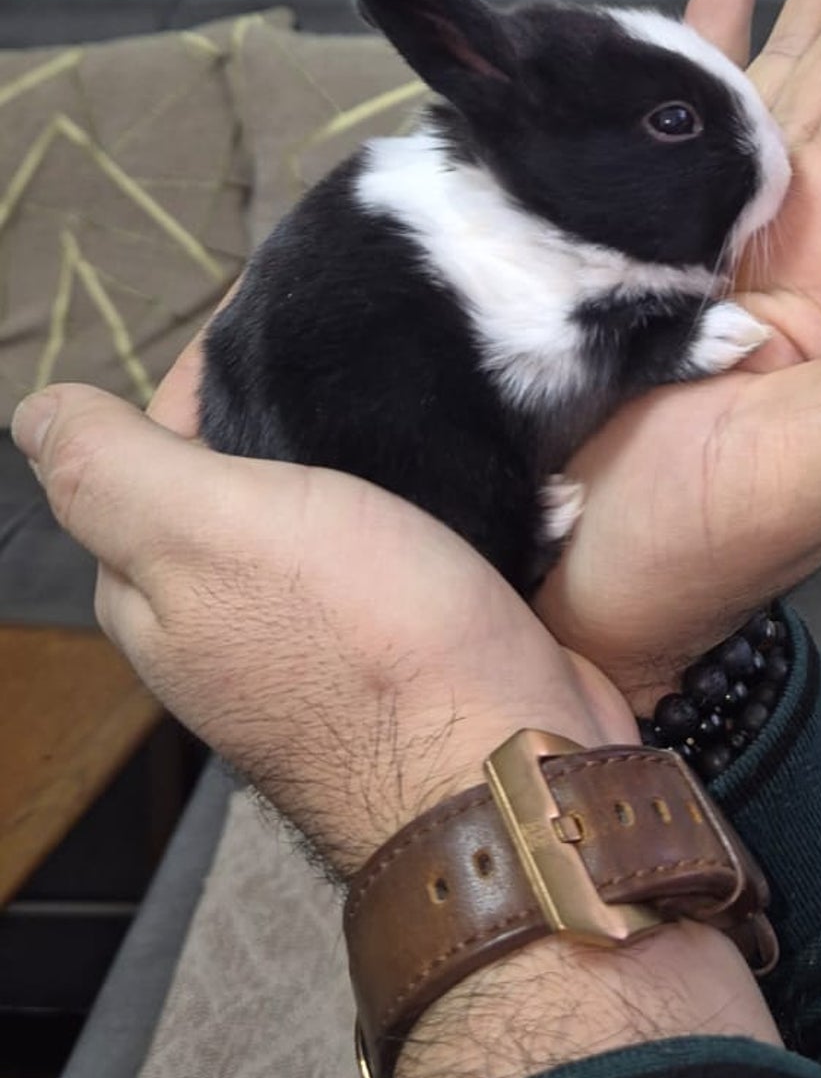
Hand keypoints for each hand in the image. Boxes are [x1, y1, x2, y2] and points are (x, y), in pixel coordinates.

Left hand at [11, 376, 778, 1077]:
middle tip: (366, 335)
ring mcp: (320, 644)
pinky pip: (399, 543)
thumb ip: (110, 470)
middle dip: (290, 398)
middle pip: (240, 472)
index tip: (287, 309)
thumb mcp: (209, 532)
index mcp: (156, 593)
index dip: (211, 369)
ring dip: (362, 442)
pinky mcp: (409, 648)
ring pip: (324, 505)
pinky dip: (420, 491)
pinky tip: (457, 450)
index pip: (155, 443)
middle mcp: (224, 624)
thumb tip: (33, 410)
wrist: (514, 769)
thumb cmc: (359, 640)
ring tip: (419, 374)